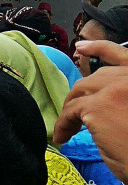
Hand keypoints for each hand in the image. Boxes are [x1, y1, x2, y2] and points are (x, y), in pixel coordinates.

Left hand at [56, 42, 127, 182]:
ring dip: (71, 109)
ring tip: (68, 126)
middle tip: (72, 110)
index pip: (121, 54)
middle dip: (82, 93)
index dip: (99, 48)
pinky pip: (70, 112)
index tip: (81, 48)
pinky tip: (63, 137)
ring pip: (81, 93)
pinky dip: (63, 124)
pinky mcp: (98, 106)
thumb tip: (102, 102)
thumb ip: (124, 98)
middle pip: (97, 78)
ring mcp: (116, 89)